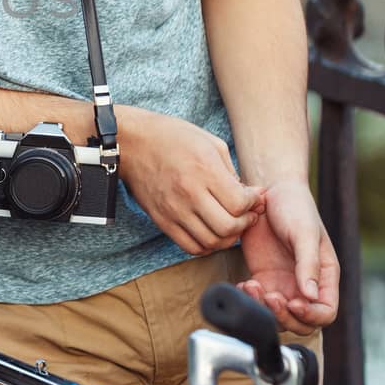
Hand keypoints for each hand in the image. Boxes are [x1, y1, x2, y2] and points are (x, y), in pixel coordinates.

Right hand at [119, 105, 264, 255]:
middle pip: (228, 227)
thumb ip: (231, 171)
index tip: (252, 197)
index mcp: (203, 170)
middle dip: (245, 223)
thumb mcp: (209, 143)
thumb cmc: (171, 137)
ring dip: (228, 237)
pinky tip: (211, 232)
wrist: (131, 143)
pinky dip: (206, 246)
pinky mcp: (162, 220)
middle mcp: (188, 193)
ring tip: (230, 224)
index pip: (239, 203)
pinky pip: (190, 247)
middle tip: (247, 214)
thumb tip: (248, 195)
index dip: (253, 204)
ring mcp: (173, 210)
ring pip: (211, 242)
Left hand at [238, 179, 338, 333]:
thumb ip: (308, 263)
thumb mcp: (304, 233)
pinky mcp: (263, 278)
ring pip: (277, 316)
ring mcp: (283, 284)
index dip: (310, 315)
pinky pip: (258, 301)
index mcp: (324, 276)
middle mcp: (305, 285)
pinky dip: (249, 300)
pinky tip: (242, 285)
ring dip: (264, 309)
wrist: (269, 192)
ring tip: (251, 286)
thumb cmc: (294, 208)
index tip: (292, 302)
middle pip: (301, 322)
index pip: (325, 312)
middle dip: (285, 317)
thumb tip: (310, 296)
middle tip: (269, 296)